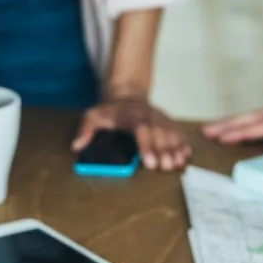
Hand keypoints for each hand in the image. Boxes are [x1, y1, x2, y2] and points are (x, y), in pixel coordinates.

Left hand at [72, 96, 189, 170]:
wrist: (128, 96)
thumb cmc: (110, 111)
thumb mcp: (93, 115)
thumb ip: (85, 130)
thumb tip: (76, 146)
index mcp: (133, 116)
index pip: (142, 130)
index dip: (147, 146)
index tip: (149, 162)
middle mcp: (150, 116)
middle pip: (159, 134)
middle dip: (163, 151)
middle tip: (165, 167)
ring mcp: (160, 118)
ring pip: (171, 133)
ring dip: (175, 149)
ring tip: (177, 164)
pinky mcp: (167, 122)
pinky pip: (177, 132)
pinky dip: (182, 143)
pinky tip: (186, 155)